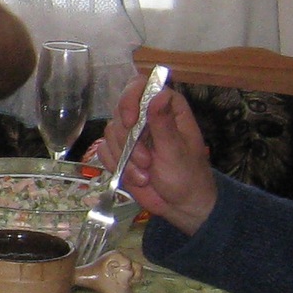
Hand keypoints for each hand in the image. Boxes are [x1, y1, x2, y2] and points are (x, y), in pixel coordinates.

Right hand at [93, 80, 217, 235]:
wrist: (180, 206)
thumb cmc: (187, 176)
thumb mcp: (176, 151)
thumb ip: (163, 124)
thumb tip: (158, 94)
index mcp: (167, 107)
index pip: (141, 86)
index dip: (130, 99)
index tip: (130, 122)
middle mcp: (147, 115)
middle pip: (120, 110)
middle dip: (129, 141)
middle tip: (146, 162)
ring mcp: (132, 133)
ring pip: (110, 132)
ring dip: (125, 158)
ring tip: (145, 175)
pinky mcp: (120, 151)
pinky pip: (104, 150)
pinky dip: (117, 166)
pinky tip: (136, 178)